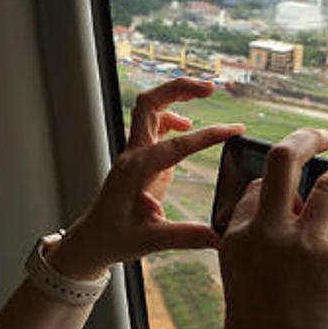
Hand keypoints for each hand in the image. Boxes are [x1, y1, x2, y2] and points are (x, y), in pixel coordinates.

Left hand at [46, 77, 244, 279]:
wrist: (92, 240)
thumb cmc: (115, 239)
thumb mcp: (151, 241)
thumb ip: (186, 236)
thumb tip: (219, 237)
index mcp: (136, 171)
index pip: (176, 145)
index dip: (208, 135)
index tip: (235, 130)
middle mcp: (133, 155)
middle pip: (150, 103)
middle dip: (179, 88)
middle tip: (211, 87)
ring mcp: (135, 153)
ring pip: (150, 107)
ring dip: (176, 94)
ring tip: (205, 93)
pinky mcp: (139, 157)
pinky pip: (154, 123)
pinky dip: (172, 115)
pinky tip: (188, 125)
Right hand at [214, 128, 327, 328]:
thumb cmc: (258, 319)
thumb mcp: (241, 269)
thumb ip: (257, 230)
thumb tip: (295, 197)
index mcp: (238, 232)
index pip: (258, 186)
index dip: (279, 181)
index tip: (296, 182)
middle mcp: (268, 231)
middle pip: (285, 160)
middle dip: (308, 138)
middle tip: (323, 134)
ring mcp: (305, 245)